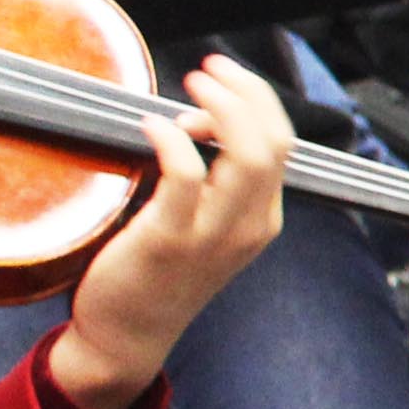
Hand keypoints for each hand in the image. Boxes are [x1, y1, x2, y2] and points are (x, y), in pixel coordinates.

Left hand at [48, 55, 290, 408]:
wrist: (126, 338)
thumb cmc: (156, 276)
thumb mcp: (206, 230)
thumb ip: (213, 182)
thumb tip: (196, 123)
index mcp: (262, 220)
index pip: (282, 144)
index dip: (257, 101)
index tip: (222, 80)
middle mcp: (248, 226)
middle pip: (273, 142)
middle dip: (246, 93)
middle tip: (209, 71)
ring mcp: (213, 235)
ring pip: (245, 155)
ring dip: (220, 107)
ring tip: (189, 88)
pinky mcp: (169, 240)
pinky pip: (184, 174)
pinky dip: (171, 139)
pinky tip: (151, 126)